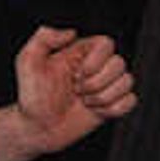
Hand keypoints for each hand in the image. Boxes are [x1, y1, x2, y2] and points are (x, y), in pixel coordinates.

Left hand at [9, 28, 133, 152]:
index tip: (76, 74)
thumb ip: (44, 38)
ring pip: (127, 82)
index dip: (96, 60)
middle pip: (120, 63)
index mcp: (81, 53)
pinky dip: (113, 109)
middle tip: (77, 91)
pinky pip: (131, 101)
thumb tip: (72, 32)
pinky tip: (95, 111)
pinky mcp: (111, 105)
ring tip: (84, 102)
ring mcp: (105, 87)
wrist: (37, 128)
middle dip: (97, 83)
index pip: (107, 43)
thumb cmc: (32, 96)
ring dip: (103, 97)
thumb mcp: (28, 61)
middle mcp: (96, 67)